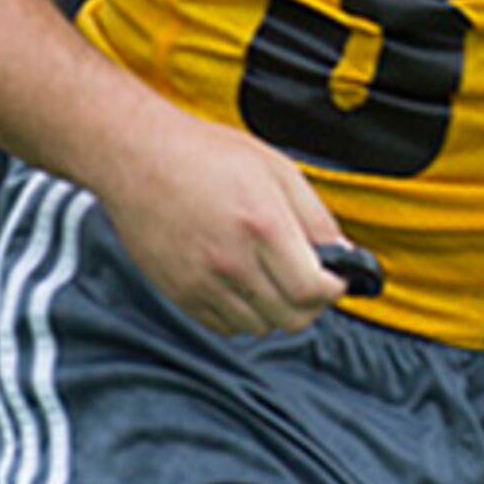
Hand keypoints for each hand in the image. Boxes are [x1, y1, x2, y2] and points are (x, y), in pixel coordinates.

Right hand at [102, 115, 350, 336]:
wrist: (139, 158)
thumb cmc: (210, 156)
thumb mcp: (278, 171)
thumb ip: (315, 217)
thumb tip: (344, 254)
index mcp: (264, 228)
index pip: (312, 290)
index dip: (333, 289)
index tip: (336, 278)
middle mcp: (232, 262)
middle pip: (290, 318)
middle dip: (311, 305)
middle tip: (311, 282)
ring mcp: (201, 282)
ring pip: (258, 327)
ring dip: (275, 310)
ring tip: (273, 279)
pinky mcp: (178, 293)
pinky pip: (223, 326)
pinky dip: (242, 314)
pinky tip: (243, 284)